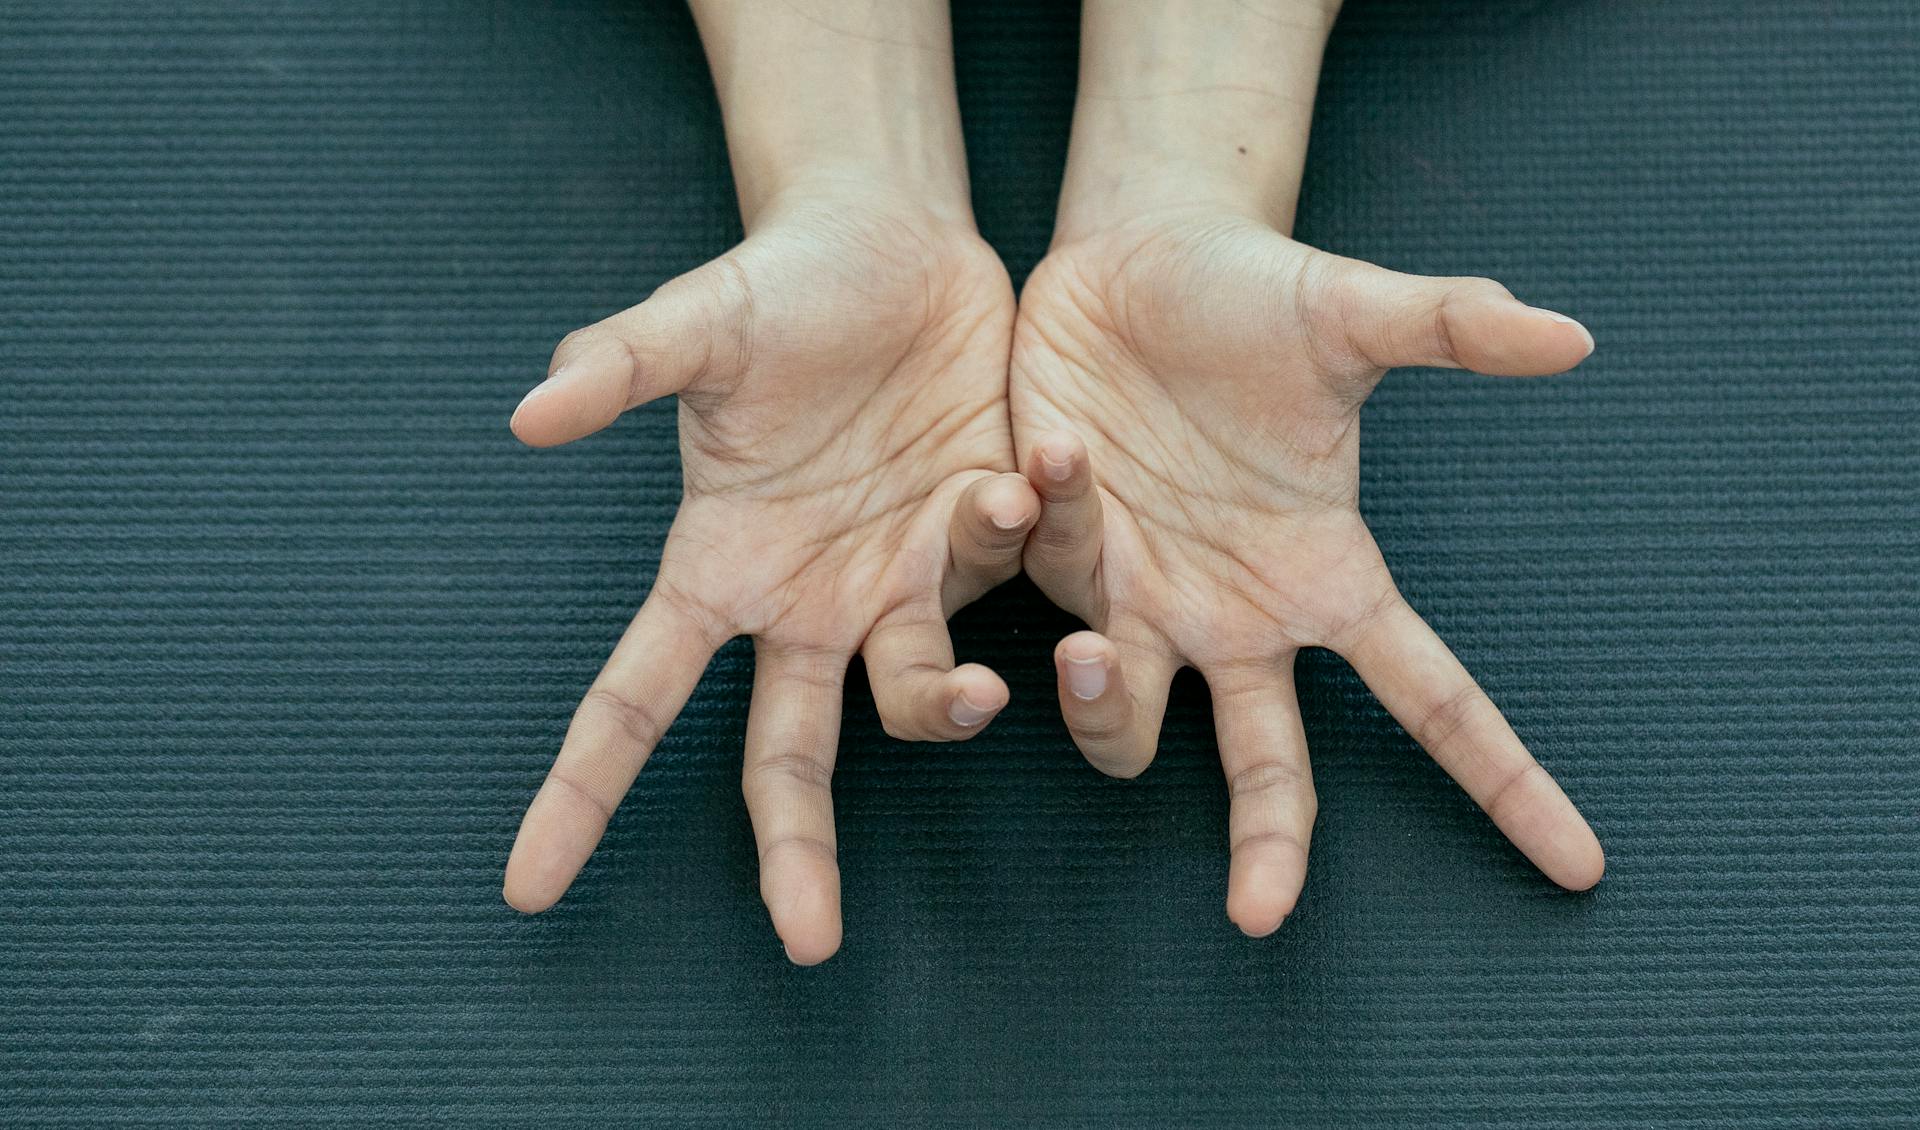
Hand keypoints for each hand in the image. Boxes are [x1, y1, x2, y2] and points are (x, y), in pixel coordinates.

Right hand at [503, 189, 1033, 963]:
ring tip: (979, 655)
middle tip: (804, 941)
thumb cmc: (776, 290)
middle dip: (794, 850)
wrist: (895, 246)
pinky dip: (1023, 545)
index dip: (580, 792)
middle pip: (788, 759)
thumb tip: (526, 418)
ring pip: (922, 695)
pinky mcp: (988, 544)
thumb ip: (617, 368)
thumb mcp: (696, 325)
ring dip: (949, 696)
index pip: (634, 699)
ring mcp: (902, 583)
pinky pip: (1009, 581)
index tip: (526, 887)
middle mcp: (807, 602)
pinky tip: (1025, 471)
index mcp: (719, 568)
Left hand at [1010, 207, 1606, 935]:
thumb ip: (1451, 329)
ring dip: (1106, 702)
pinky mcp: (1051, 555)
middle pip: (1269, 767)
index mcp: (1326, 578)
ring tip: (1100, 647)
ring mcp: (1139, 598)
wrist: (1135, 258)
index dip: (1505, 782)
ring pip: (1124, 717)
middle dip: (1268, 845)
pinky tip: (1050, 455)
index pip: (1431, 699)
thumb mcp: (1352, 315)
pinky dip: (1042, 537)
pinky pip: (1043, 585)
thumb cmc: (1255, 297)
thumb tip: (1575, 336)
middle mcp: (1236, 616)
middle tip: (1261, 914)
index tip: (1579, 866)